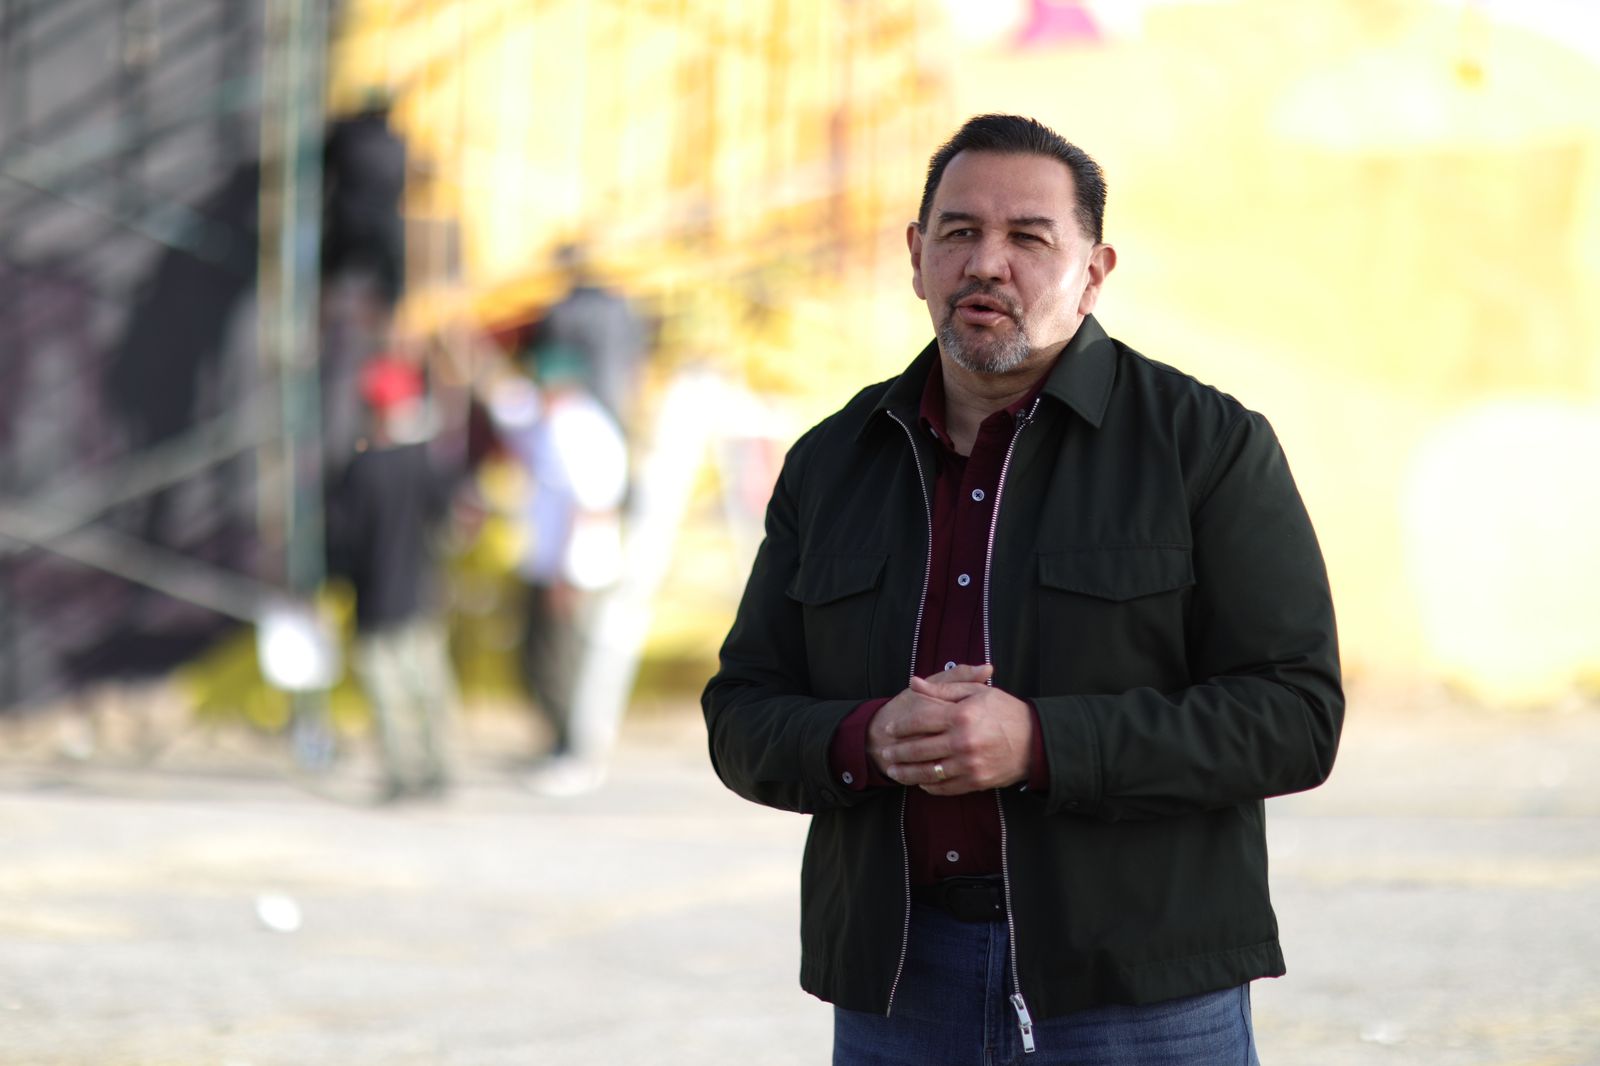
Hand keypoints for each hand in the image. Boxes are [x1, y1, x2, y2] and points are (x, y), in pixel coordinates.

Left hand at [867, 663, 1033, 795]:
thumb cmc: (1005, 711)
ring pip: (927, 772)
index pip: (920, 720)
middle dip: (897, 752)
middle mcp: (963, 742)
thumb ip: (943, 688)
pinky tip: (919, 781)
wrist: (1036, 741)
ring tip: (893, 771)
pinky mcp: (976, 782)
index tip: (890, 728)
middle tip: (884, 752)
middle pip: (918, 749)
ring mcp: (969, 764)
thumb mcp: (977, 692)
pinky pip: (944, 787)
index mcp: (962, 715)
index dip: (902, 725)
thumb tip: (914, 682)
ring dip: (906, 773)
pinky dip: (928, 785)